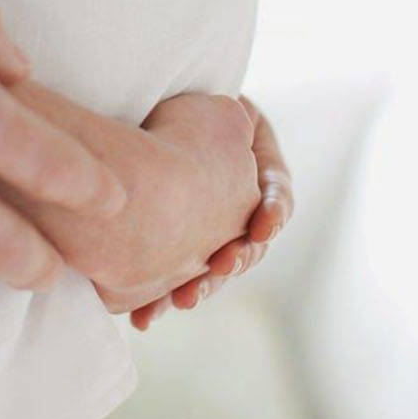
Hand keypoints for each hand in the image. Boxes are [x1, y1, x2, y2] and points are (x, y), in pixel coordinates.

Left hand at [129, 97, 293, 329]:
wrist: (140, 120)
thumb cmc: (182, 99)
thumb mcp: (210, 103)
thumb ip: (223, 117)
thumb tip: (230, 118)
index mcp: (257, 165)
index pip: (276, 194)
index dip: (273, 211)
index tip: (262, 226)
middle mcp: (239, 205)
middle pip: (250, 242)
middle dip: (237, 259)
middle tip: (221, 266)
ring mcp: (211, 232)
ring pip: (215, 269)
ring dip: (203, 286)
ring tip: (183, 301)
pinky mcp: (175, 251)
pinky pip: (173, 281)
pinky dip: (159, 299)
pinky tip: (143, 319)